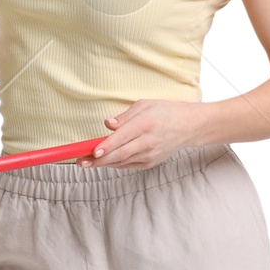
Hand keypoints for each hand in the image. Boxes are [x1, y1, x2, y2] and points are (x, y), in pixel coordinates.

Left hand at [79, 99, 202, 167]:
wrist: (188, 126)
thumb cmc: (163, 112)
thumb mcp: (144, 105)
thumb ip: (124, 116)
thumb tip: (107, 124)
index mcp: (146, 123)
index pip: (122, 137)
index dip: (106, 146)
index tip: (92, 151)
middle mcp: (149, 141)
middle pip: (120, 154)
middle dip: (99, 160)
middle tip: (81, 162)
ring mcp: (151, 154)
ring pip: (122, 161)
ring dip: (103, 163)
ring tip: (86, 162)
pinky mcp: (151, 162)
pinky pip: (128, 164)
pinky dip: (115, 163)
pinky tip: (105, 160)